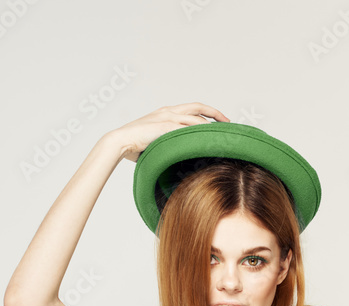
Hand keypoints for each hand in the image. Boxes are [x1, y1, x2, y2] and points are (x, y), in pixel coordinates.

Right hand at [107, 102, 230, 162]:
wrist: (119, 142)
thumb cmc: (135, 145)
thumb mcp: (156, 140)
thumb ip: (168, 141)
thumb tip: (180, 154)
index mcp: (166, 112)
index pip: (192, 109)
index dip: (208, 113)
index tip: (220, 121)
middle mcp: (168, 111)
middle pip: (198, 107)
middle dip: (216, 113)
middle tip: (229, 122)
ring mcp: (167, 117)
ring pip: (196, 118)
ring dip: (212, 126)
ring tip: (223, 134)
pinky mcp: (166, 126)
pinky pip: (189, 128)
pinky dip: (201, 133)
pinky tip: (211, 139)